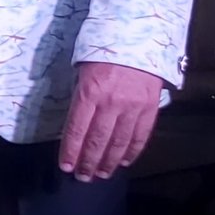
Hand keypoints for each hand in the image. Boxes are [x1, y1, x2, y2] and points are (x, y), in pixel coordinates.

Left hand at [58, 61, 163, 181]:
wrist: (138, 38)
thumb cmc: (102, 51)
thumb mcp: (80, 70)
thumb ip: (79, 96)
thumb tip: (74, 122)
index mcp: (89, 93)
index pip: (76, 130)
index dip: (70, 151)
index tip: (65, 166)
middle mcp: (111, 103)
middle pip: (97, 141)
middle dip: (88, 162)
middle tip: (82, 177)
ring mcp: (132, 107)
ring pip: (119, 142)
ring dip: (109, 162)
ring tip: (101, 174)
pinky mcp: (149, 108)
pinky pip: (140, 135)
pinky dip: (131, 151)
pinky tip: (124, 161)